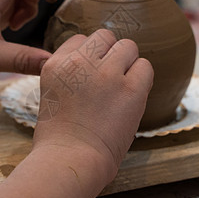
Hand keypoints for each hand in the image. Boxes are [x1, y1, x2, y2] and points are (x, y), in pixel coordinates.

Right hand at [33, 29, 153, 180]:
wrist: (70, 161)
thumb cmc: (60, 139)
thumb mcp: (52, 95)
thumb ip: (70, 74)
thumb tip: (94, 63)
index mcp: (56, 64)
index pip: (80, 40)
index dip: (89, 56)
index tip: (91, 75)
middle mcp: (80, 62)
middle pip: (105, 36)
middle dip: (110, 54)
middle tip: (110, 79)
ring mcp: (106, 73)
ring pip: (128, 46)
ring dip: (128, 64)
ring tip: (122, 87)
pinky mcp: (130, 88)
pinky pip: (146, 66)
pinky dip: (143, 79)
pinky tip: (133, 96)